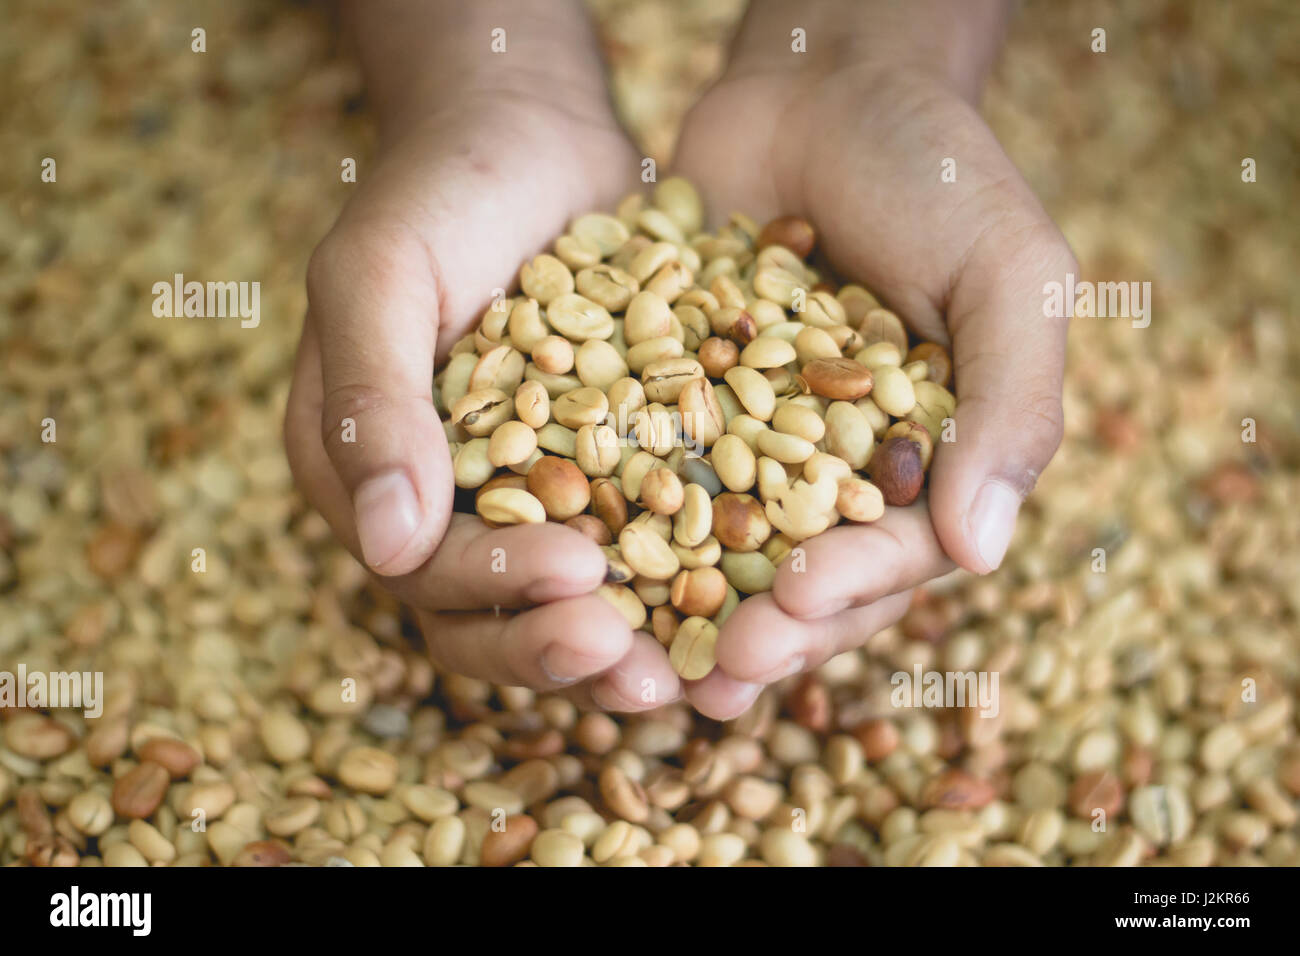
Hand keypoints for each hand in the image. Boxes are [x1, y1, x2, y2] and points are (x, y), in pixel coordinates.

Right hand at [285, 4, 681, 710]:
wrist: (529, 135)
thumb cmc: (439, 190)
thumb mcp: (382, 277)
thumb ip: (375, 403)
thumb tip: (385, 544)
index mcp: (366, 473)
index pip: (421, 569)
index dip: (497, 588)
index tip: (581, 579)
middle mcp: (439, 503)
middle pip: (490, 615)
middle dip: (562, 647)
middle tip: (641, 672)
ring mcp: (523, 494)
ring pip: (564, 600)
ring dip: (626, 643)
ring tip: (693, 674)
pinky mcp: (601, 471)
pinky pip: (635, 540)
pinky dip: (679, 579)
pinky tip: (740, 600)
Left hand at [672, 2, 1074, 717]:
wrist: (823, 82)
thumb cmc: (937, 170)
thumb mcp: (1007, 274)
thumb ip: (1010, 406)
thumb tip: (981, 553)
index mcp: (927, 462)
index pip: (894, 555)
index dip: (848, 591)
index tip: (795, 605)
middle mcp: (837, 469)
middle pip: (802, 576)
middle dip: (761, 627)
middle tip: (711, 671)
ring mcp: (750, 440)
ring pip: (719, 548)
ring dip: (682, 609)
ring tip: (638, 659)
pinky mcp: (676, 404)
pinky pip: (646, 469)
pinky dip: (615, 513)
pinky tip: (574, 555)